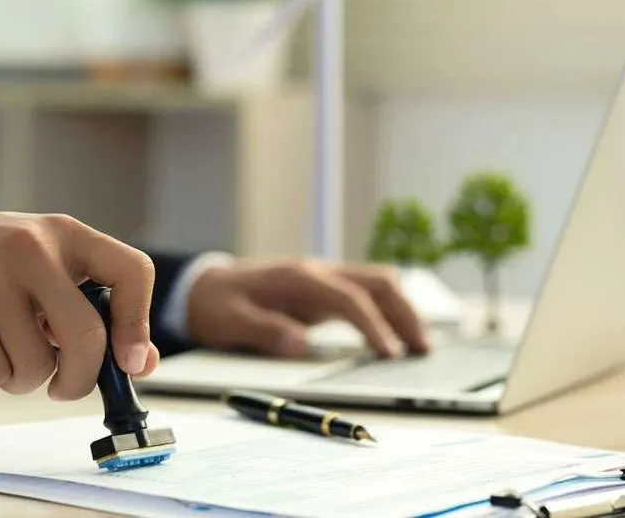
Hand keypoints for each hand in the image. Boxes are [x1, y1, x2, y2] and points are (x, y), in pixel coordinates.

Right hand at [0, 202, 159, 398]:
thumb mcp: (46, 270)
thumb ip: (92, 311)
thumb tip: (140, 364)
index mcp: (65, 234)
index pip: (131, 271)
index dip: (139, 325)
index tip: (129, 362)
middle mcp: (31, 247)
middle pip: (86, 336)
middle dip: (80, 379)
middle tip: (65, 386)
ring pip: (36, 365)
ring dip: (25, 379)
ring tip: (7, 351)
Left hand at [186, 259, 426, 357]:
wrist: (203, 286)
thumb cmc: (216, 304)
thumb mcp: (229, 321)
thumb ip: (264, 331)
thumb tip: (301, 345)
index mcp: (297, 277)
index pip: (349, 297)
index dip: (374, 325)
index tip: (389, 353)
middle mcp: (317, 271)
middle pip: (377, 282)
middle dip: (405, 313)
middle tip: (422, 350)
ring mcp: (323, 278)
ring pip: (378, 283)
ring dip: (403, 310)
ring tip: (419, 346)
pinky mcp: (324, 290)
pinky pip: (366, 294)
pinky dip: (388, 311)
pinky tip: (397, 336)